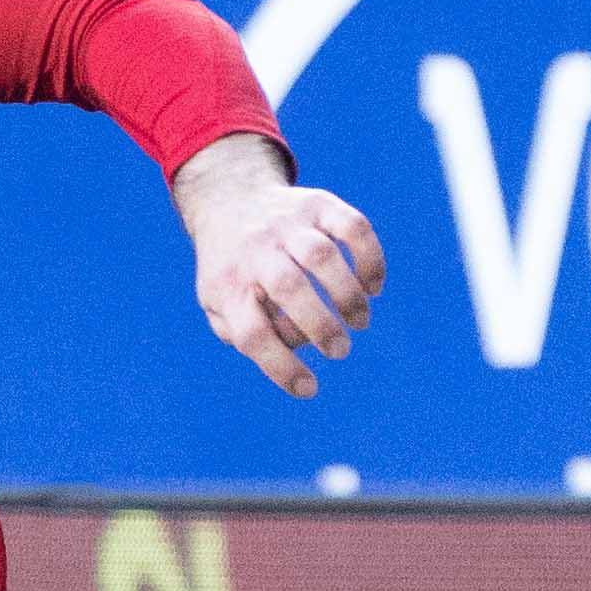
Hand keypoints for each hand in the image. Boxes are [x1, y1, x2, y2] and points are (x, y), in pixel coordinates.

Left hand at [176, 133, 379, 396]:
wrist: (231, 201)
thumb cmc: (232, 269)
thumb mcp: (217, 303)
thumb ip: (241, 334)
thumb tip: (283, 355)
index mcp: (228, 285)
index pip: (251, 333)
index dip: (281, 366)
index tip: (310, 389)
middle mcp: (255, 250)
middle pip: (289, 286)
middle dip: (322, 326)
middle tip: (339, 350)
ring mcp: (287, 223)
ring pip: (322, 256)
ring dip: (348, 296)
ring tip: (359, 322)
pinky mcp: (318, 204)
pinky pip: (353, 227)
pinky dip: (371, 260)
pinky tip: (373, 287)